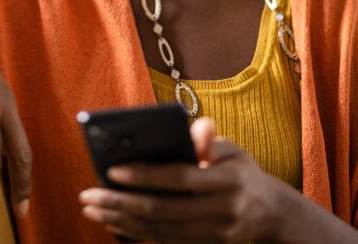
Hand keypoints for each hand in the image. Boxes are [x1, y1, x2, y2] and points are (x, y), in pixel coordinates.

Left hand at [78, 118, 281, 242]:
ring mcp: (212, 234)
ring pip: (158, 229)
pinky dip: (134, 232)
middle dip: (120, 202)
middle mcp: (220, 211)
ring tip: (92, 208)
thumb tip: (193, 126)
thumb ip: (209, 139)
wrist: (268, 214)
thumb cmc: (241, 172)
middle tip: (89, 194)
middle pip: (162, 209)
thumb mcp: (232, 150)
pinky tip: (112, 221)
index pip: (179, 178)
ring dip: (120, 219)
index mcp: (228, 181)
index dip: (145, 175)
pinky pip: (162, 240)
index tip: (112, 170)